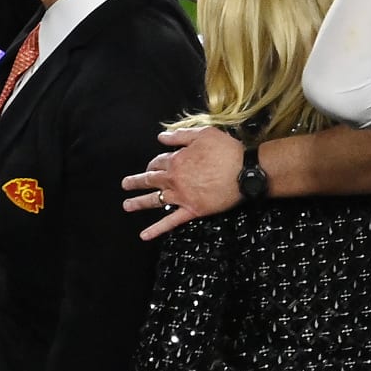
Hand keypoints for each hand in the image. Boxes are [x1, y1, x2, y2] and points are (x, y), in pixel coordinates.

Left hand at [121, 125, 242, 239]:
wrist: (245, 172)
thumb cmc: (227, 151)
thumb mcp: (204, 134)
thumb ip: (180, 136)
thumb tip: (160, 137)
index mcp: (176, 161)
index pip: (158, 162)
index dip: (153, 163)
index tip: (152, 165)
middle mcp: (174, 180)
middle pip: (150, 180)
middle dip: (136, 182)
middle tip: (125, 184)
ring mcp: (181, 197)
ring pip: (155, 200)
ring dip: (139, 203)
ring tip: (127, 206)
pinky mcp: (192, 210)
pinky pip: (171, 222)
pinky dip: (156, 229)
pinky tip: (144, 235)